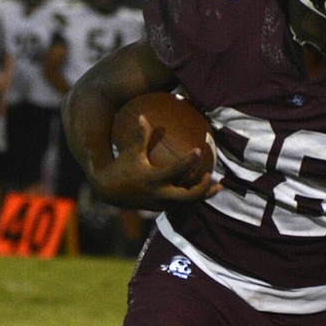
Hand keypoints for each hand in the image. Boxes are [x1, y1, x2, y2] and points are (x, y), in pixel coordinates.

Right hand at [95, 113, 220, 209]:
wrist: (108, 191)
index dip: (189, 161)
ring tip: (217, 187)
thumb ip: (141, 136)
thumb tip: (144, 116)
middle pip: (187, 196)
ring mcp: (161, 204)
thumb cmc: (121, 167)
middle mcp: (159, 194)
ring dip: (203, 196)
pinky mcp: (160, 209)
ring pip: (187, 204)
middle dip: (202, 188)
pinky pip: (181, 205)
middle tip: (212, 175)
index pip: (175, 170)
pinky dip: (193, 198)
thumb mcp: (131, 151)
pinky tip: (203, 189)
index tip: (198, 149)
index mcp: (152, 179)